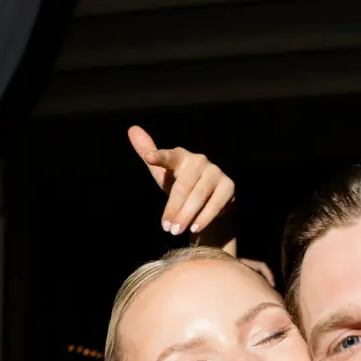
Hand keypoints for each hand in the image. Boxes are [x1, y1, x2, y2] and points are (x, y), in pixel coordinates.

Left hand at [127, 126, 237, 242]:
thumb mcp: (162, 173)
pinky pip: (215, 204)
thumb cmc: (181, 185)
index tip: (149, 157)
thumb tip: (132, 129)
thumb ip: (148, 153)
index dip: (159, 157)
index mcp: (180, 156)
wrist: (209, 201)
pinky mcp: (228, 186)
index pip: (169, 157)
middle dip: (174, 209)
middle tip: (166, 228)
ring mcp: (216, 172)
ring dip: (186, 216)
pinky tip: (194, 229)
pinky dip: (204, 218)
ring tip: (176, 231)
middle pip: (183, 186)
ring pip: (199, 196)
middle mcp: (199, 161)